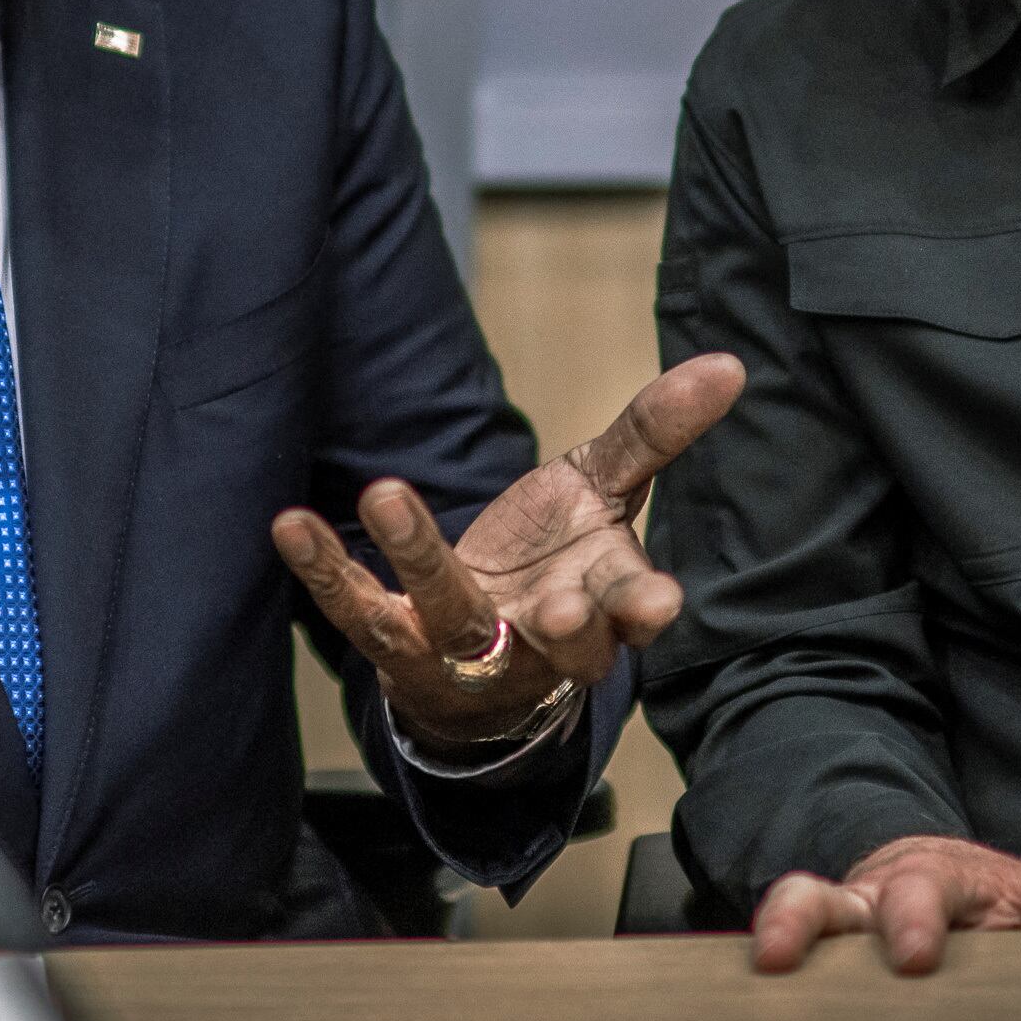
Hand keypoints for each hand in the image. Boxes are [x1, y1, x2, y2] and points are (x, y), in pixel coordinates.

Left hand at [271, 352, 743, 746]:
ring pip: (449, 616)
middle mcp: (539, 638)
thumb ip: (656, 431)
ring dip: (419, 558)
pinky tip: (290, 522)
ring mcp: (465, 647)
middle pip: (560, 642)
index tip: (658, 604)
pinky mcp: (395, 643)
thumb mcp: (603, 491)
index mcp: (602, 603)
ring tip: (387, 491)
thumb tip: (730, 364)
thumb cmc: (557, 560)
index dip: (644, 609)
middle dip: (564, 629)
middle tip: (556, 606)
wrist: (480, 655)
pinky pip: (358, 610)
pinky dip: (324, 569)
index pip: (633, 609)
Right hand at [751, 835, 1020, 975]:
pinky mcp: (811, 956)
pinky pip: (780, 955)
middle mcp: (871, 898)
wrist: (925, 877)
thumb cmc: (994, 905)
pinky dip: (762, 981)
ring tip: (756, 965)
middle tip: (794, 957)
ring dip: (774, 930)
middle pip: (831, 898)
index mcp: (936, 883)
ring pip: (790, 912)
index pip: (922, 893)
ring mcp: (833, 925)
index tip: (912, 956)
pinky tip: (745, 1015)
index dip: (915, 920)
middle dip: (811, 921)